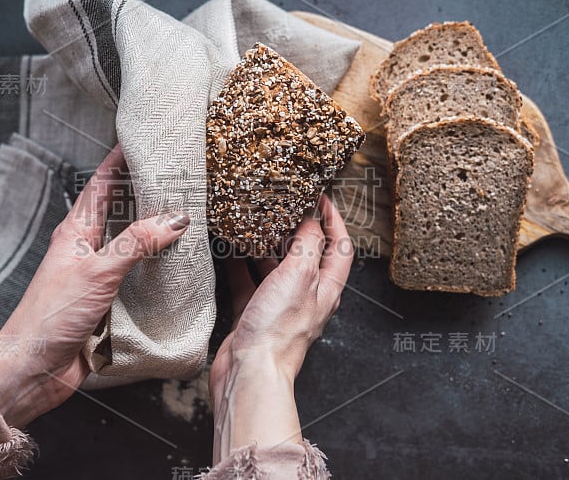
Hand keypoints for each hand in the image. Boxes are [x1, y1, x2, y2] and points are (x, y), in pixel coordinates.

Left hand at [0, 145, 190, 427]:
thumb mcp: (98, 271)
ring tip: (187, 217)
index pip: (101, 185)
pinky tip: (177, 268)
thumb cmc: (51, 316)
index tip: (142, 141)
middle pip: (120, 211)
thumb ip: (136, 243)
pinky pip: (138, 278)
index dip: (119, 160)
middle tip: (177, 178)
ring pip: (132, 245)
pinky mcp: (108, 303)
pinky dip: (157, 269)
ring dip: (155, 232)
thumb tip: (174, 219)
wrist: (33, 369)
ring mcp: (97, 276)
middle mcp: (87, 249)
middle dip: (145, 194)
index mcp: (76, 232)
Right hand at [209, 194, 352, 461]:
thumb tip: (312, 219)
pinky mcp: (254, 314)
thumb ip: (307, 244)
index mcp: (326, 288)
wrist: (251, 371)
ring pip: (275, 268)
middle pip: (307, 255)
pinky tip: (228, 253)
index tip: (321, 197)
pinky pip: (248, 283)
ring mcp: (279, 306)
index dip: (334, 219)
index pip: (340, 247)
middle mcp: (306, 296)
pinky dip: (240, 266)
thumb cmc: (280, 330)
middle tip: (282, 206)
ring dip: (266, 246)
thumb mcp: (300, 275)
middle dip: (296, 229)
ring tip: (253, 223)